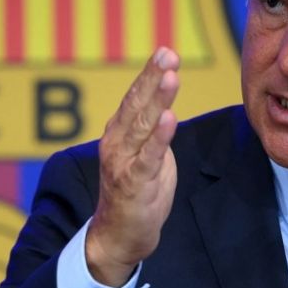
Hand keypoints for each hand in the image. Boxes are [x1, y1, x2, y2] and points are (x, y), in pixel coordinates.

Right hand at [85, 47, 179, 286]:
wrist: (118, 236)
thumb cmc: (136, 193)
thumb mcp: (147, 154)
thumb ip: (152, 131)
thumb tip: (166, 105)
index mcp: (118, 132)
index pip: (135, 97)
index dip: (149, 74)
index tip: (166, 52)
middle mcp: (116, 142)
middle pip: (136, 104)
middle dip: (153, 77)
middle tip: (167, 54)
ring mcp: (123, 162)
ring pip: (142, 125)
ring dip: (158, 99)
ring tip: (171, 77)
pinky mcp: (134, 183)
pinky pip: (148, 156)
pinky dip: (160, 137)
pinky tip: (170, 118)